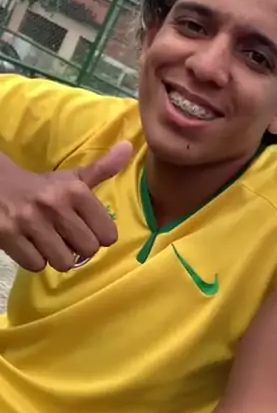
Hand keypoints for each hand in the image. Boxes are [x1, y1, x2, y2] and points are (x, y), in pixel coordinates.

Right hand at [0, 141, 132, 271]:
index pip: (108, 234)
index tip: (88, 230)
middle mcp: (55, 205)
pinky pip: (36, 265)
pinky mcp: (7, 236)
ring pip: (63, 262)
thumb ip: (103, 169)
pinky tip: (31, 245)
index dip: (99, 236)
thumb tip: (129, 147)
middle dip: (79, 248)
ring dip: (56, 257)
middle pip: (88, 250)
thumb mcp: (72, 178)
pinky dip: (34, 260)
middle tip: (67, 238)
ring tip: (49, 242)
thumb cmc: (40, 187)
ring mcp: (29, 221)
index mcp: (75, 191)